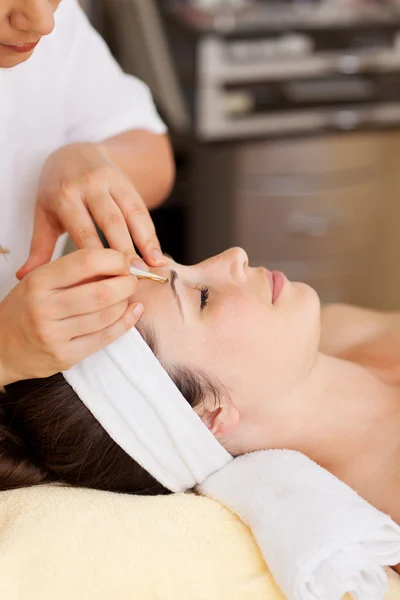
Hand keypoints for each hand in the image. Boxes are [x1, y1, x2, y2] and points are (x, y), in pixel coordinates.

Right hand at [0, 249, 142, 385]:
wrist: (0, 347)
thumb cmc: (26, 308)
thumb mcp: (40, 281)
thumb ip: (72, 271)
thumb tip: (118, 260)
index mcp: (39, 281)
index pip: (85, 262)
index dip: (114, 259)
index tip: (124, 261)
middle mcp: (45, 307)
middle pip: (101, 292)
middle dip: (127, 283)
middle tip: (133, 279)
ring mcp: (54, 335)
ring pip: (106, 315)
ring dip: (126, 303)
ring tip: (129, 295)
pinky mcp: (65, 356)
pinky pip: (104, 338)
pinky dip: (125, 323)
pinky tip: (133, 311)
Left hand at [16, 143, 165, 278]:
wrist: (75, 152)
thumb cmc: (57, 191)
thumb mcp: (44, 214)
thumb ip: (39, 247)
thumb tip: (25, 278)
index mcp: (64, 196)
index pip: (82, 230)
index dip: (96, 257)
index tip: (106, 281)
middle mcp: (88, 185)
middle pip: (109, 221)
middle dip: (123, 250)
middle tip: (134, 276)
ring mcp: (110, 181)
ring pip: (129, 214)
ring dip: (144, 241)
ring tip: (153, 266)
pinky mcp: (126, 182)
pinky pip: (141, 209)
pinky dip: (151, 233)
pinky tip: (157, 253)